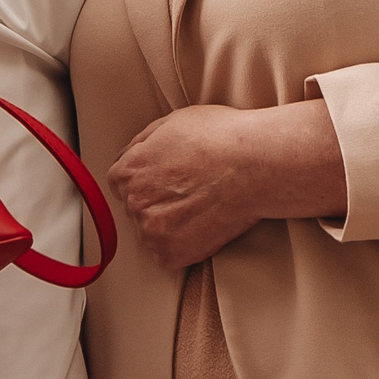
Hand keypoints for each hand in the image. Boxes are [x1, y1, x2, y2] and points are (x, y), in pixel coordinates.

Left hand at [107, 101, 346, 270]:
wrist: (255, 165)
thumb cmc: (220, 138)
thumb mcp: (171, 123)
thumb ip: (142, 143)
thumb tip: (130, 155)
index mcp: (128, 171)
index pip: (122, 182)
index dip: (148, 179)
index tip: (168, 180)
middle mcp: (133, 203)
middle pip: (136, 208)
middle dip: (157, 201)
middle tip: (189, 191)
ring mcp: (152, 231)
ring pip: (152, 232)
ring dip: (169, 224)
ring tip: (200, 206)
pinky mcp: (171, 255)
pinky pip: (167, 255)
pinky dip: (183, 245)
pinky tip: (203, 224)